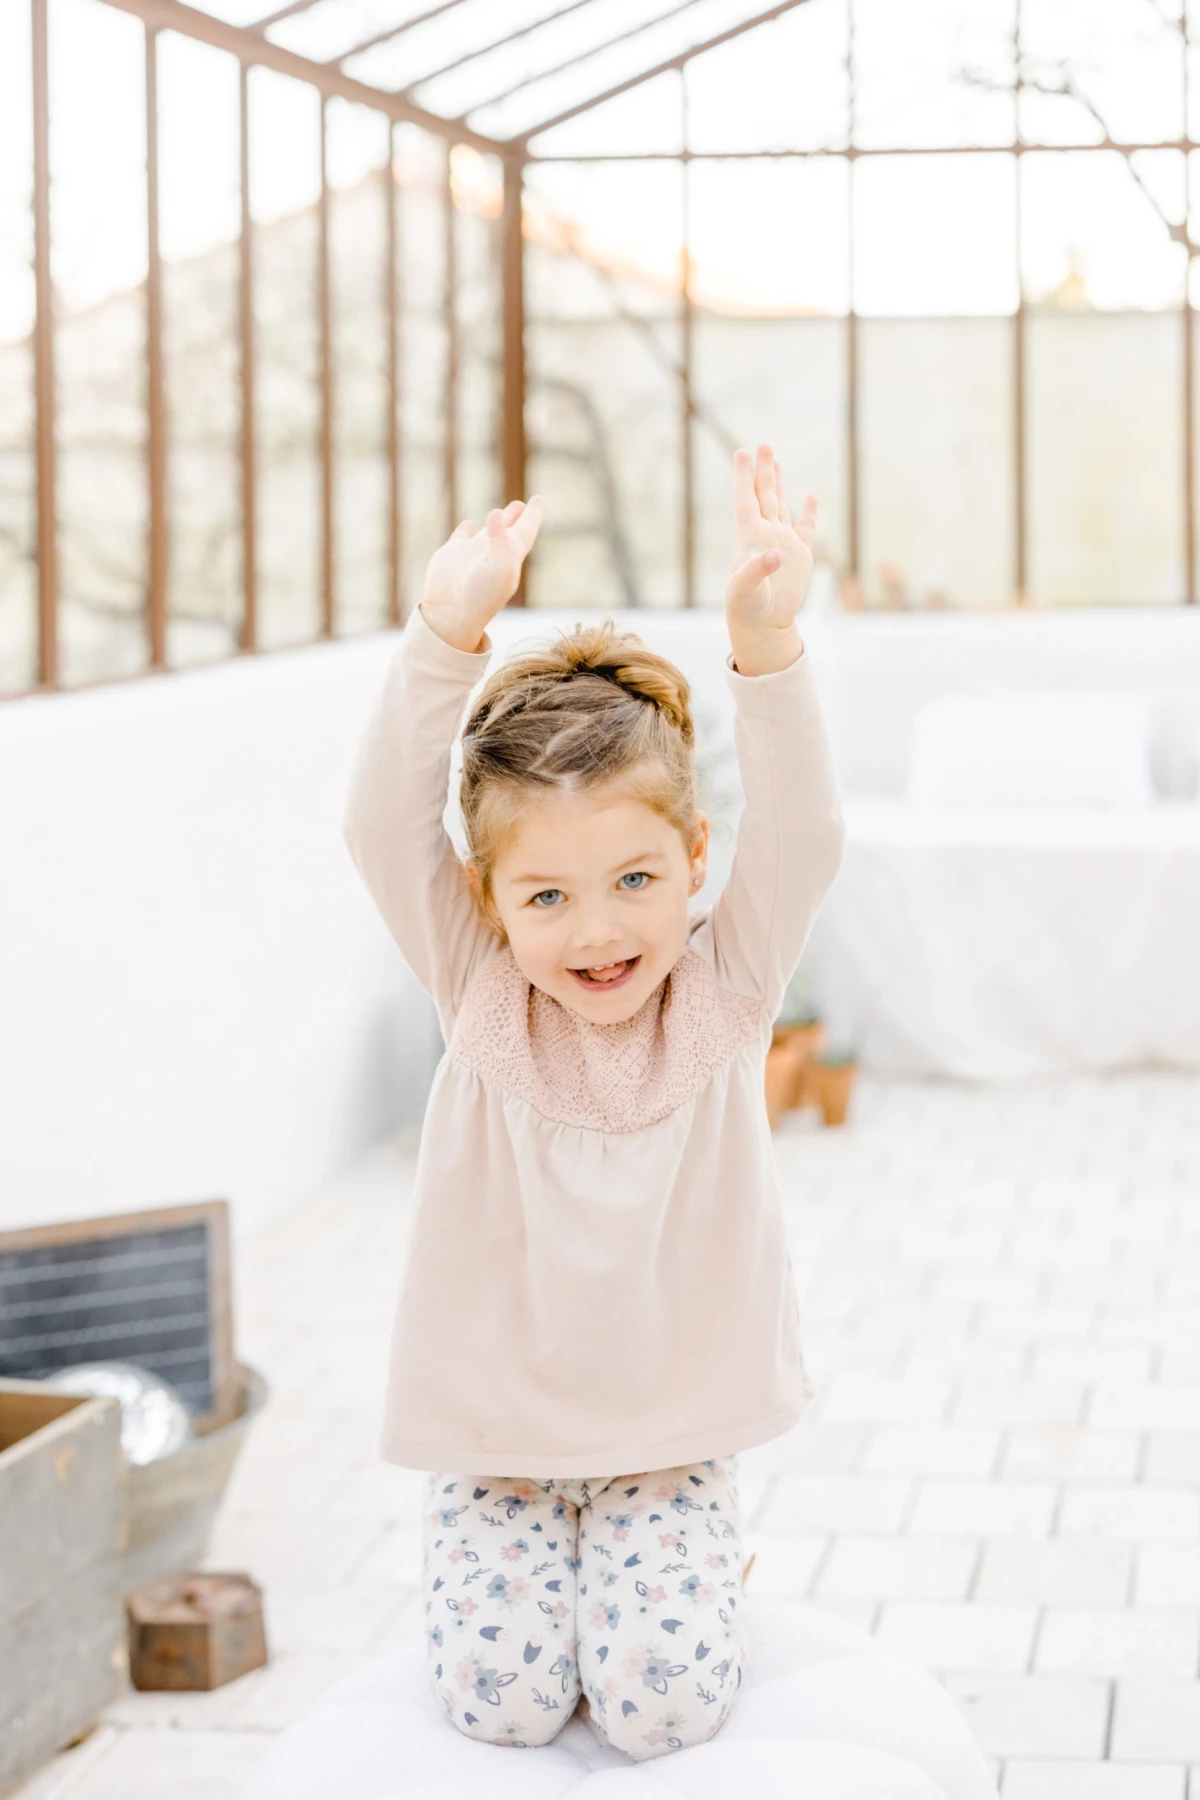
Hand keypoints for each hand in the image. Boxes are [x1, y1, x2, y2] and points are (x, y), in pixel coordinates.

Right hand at [419, 496, 545, 651]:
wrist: (452, 613)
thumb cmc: (480, 594)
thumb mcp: (499, 566)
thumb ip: (500, 539)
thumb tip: (496, 513)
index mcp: (511, 556)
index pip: (525, 531)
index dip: (533, 515)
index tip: (540, 498)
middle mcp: (493, 553)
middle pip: (510, 531)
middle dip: (518, 517)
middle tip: (525, 503)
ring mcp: (472, 554)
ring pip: (486, 533)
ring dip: (495, 522)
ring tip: (500, 511)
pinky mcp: (452, 555)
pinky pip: (460, 537)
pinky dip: (464, 529)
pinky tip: (467, 523)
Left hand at [725, 446, 815, 674]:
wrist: (763, 624)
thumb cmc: (747, 608)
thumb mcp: (746, 590)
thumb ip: (758, 571)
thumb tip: (776, 555)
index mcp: (750, 538)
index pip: (745, 500)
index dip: (743, 477)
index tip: (741, 452)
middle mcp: (766, 535)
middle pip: (764, 495)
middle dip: (763, 470)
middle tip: (763, 445)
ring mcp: (783, 543)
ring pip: (781, 505)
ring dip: (779, 484)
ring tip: (775, 461)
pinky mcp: (800, 556)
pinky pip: (806, 529)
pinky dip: (808, 513)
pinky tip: (809, 496)